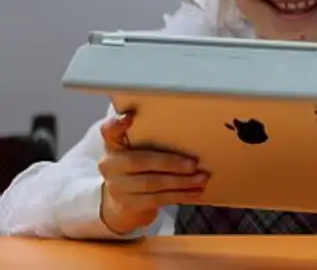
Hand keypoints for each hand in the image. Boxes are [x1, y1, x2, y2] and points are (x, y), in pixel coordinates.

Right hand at [97, 112, 208, 234]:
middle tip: (193, 164)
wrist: (123, 201)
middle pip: (139, 161)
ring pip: (152, 184)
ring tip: (201, 178)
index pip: (108, 131)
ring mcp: (117, 187)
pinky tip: (195, 191)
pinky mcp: (129, 204)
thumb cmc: (138, 167)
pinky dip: (180, 195)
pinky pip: (158, 199)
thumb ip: (149, 137)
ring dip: (181, 182)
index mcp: (113, 145)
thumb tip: (185, 127)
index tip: (128, 117)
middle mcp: (110, 165)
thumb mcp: (137, 149)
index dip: (116, 124)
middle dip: (170, 163)